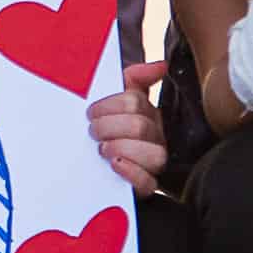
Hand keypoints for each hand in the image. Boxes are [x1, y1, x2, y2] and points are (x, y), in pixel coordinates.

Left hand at [85, 59, 168, 195]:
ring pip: (153, 154)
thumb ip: (135, 78)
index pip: (135, 102)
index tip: (90, 112)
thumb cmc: (106, 128)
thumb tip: (162, 65)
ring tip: (102, 149)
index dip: (109, 105)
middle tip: (92, 132)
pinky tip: (114, 164)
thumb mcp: (115, 100)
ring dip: (121, 149)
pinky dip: (131, 172)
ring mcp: (152, 163)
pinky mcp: (146, 186)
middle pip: (140, 127)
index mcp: (147, 113)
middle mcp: (155, 137)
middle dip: (109, 127)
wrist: (91, 166)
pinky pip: (148, 182)